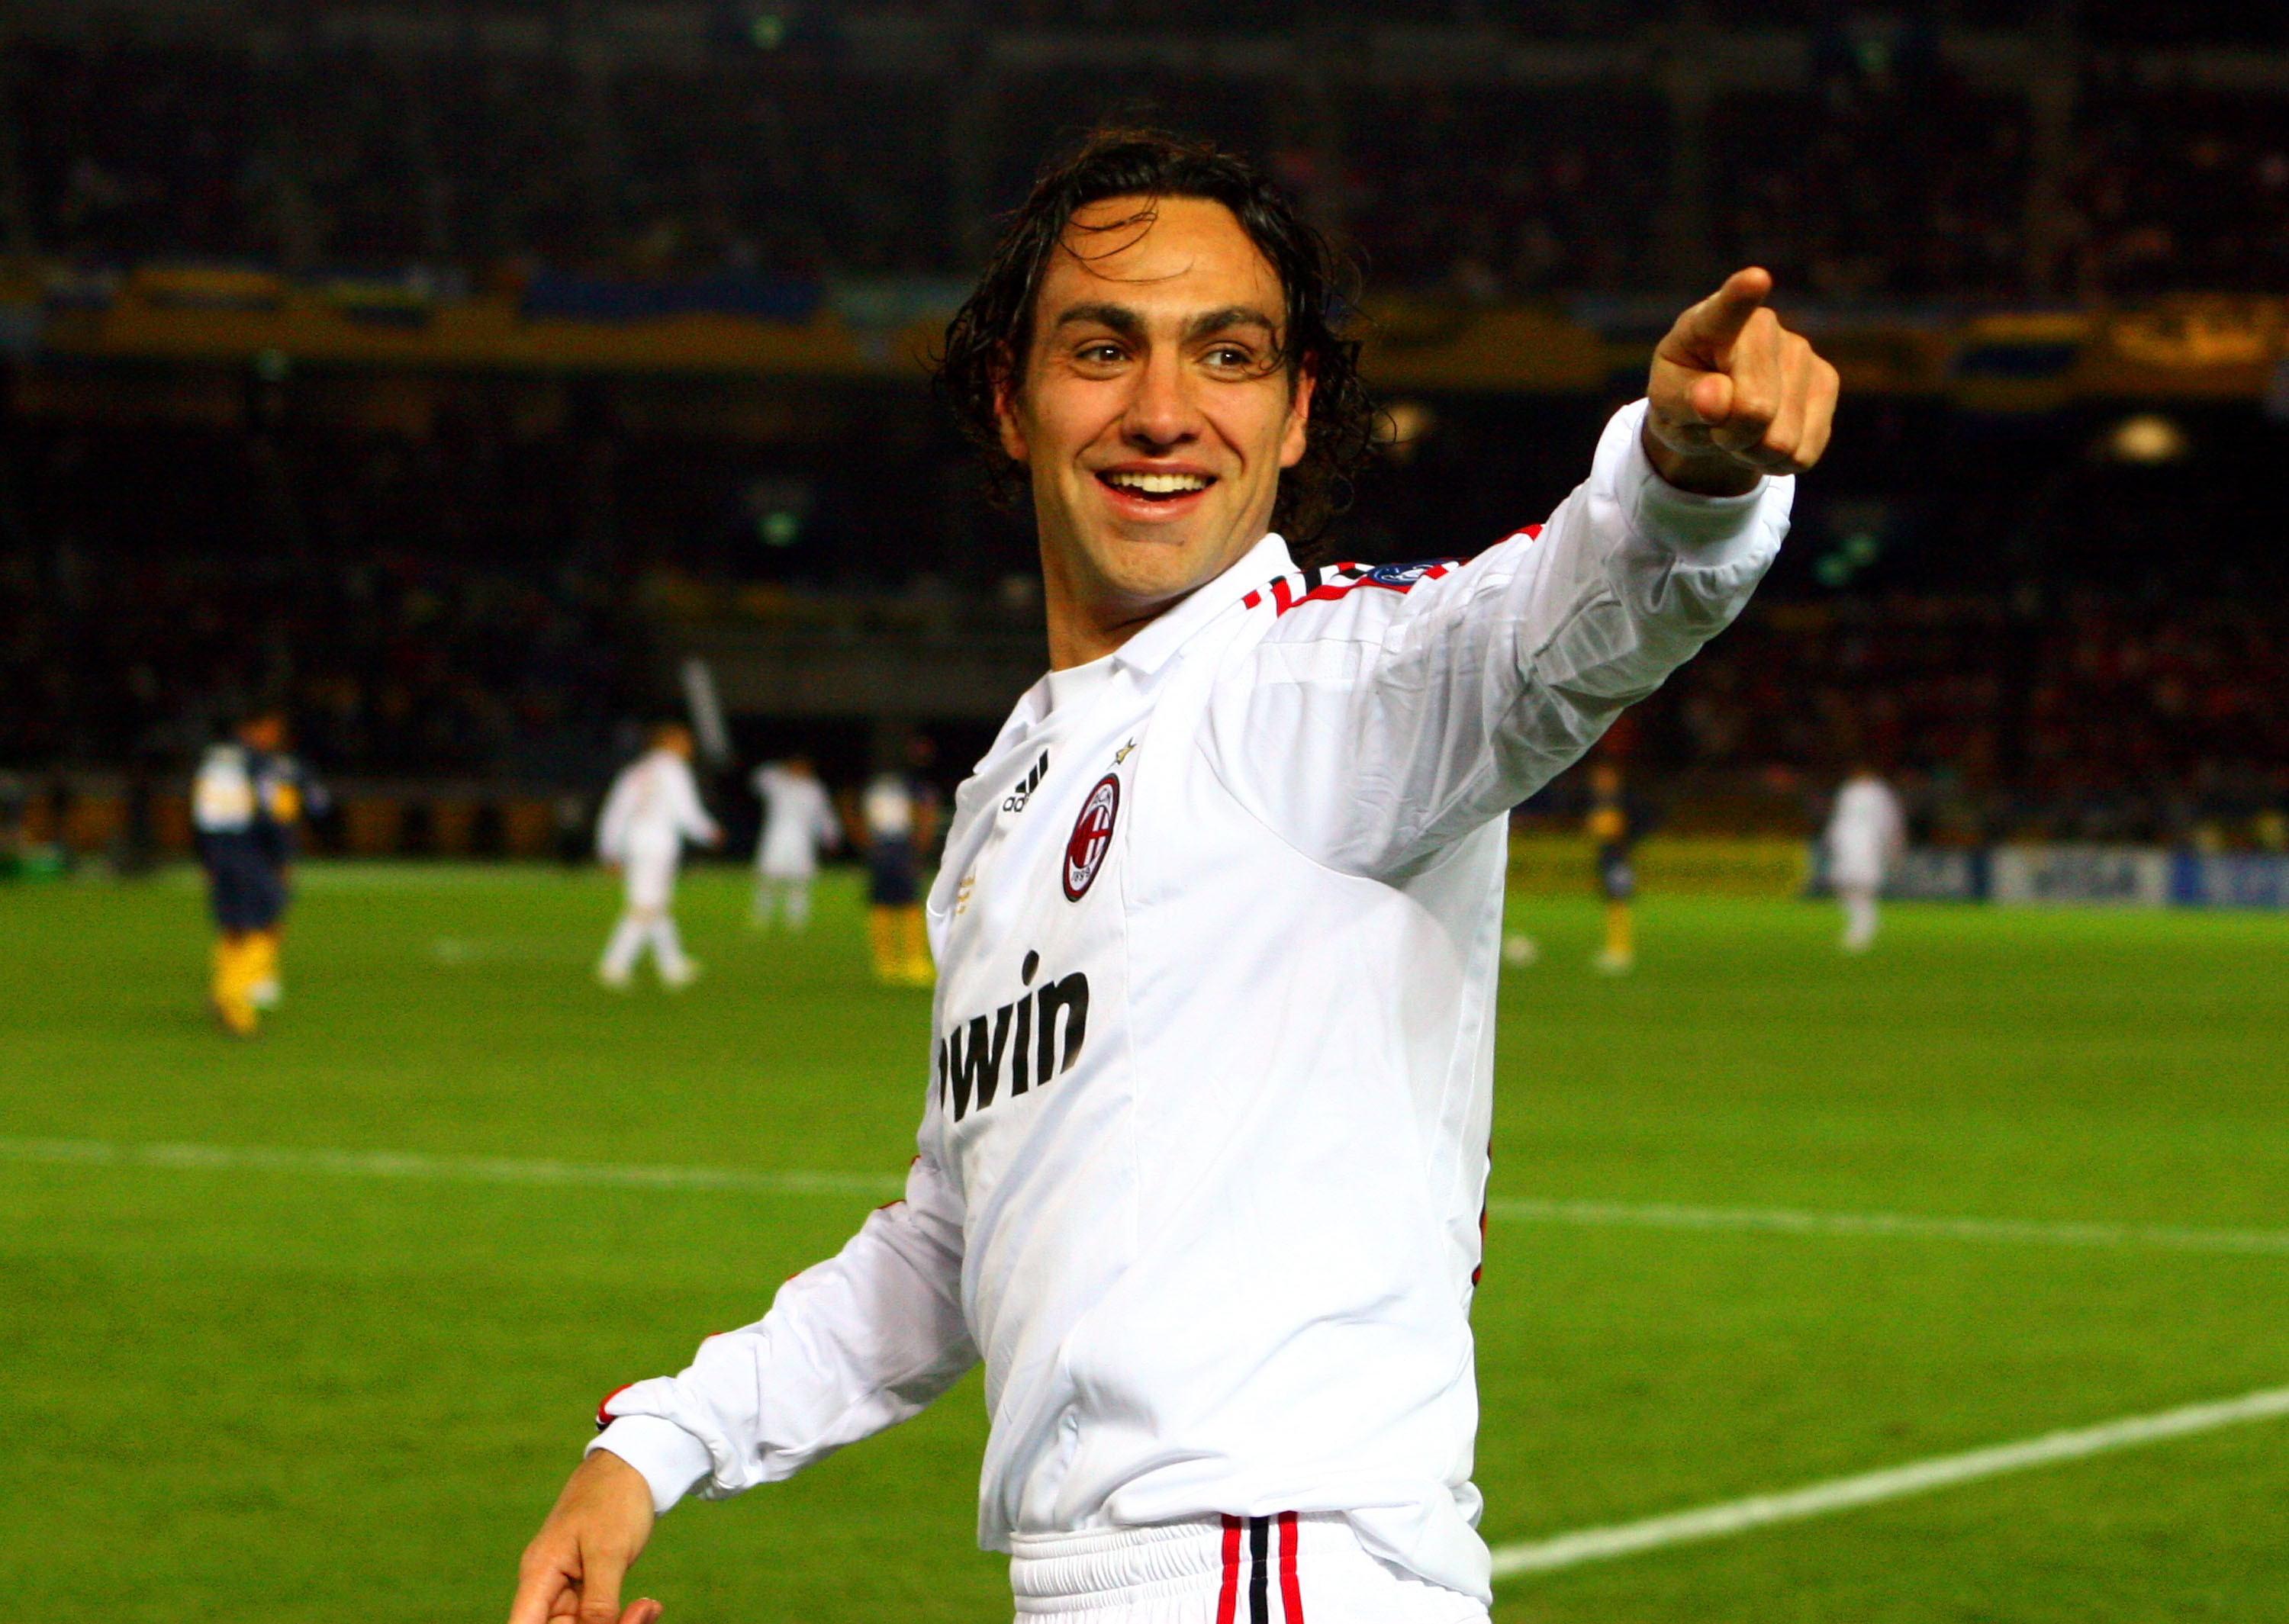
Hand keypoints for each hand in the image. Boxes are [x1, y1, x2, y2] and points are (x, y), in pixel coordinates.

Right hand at [508, 1450, 660, 1623]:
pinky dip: (625, 1618)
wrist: (634, 1466)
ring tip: (648, 1609)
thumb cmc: (615, 1499)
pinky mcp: (589, 1587)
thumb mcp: (609, 1551)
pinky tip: (649, 1608)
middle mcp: (546, 1586)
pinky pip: (600, 1617)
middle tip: (639, 1616)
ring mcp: (567, 1588)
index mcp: (539, 1575)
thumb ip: (597, 1601)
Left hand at [1642, 267, 1838, 496]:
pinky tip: (1764, 436)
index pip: (1727, 308)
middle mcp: (1764, 327)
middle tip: (1715, 427)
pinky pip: (1802, 453)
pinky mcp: (1826, 383)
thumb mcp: (1666, 403)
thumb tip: (1717, 401)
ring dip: (1753, 451)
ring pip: (1782, 439)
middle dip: (1731, 436)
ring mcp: (1802, 353)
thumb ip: (1683, 400)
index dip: (1741, 295)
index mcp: (1710, 322)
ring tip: (1737, 430)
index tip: (1755, 278)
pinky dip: (1776, 461)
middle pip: (1757, 408)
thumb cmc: (1684, 397)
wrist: (1714, 412)